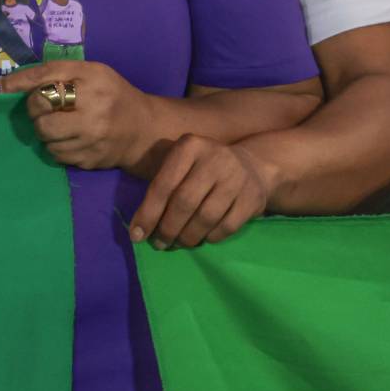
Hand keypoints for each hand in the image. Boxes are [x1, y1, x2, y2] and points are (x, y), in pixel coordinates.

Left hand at [0, 60, 154, 170]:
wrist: (145, 129)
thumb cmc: (111, 94)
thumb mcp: (89, 72)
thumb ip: (50, 73)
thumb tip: (3, 85)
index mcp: (93, 81)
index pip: (43, 82)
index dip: (20, 86)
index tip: (2, 89)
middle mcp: (94, 111)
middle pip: (40, 116)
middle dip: (36, 114)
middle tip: (47, 111)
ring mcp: (92, 140)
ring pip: (45, 139)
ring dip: (46, 133)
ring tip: (62, 125)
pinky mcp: (90, 160)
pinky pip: (56, 155)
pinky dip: (57, 147)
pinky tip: (71, 139)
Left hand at [130, 134, 271, 247]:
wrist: (251, 165)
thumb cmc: (201, 168)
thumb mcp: (179, 164)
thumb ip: (160, 188)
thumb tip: (139, 229)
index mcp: (190, 146)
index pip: (163, 184)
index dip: (148, 213)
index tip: (136, 235)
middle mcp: (215, 158)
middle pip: (184, 202)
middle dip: (167, 228)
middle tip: (158, 244)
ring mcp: (237, 178)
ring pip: (206, 217)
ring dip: (187, 237)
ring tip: (176, 244)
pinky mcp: (253, 198)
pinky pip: (227, 226)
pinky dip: (210, 237)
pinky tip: (200, 239)